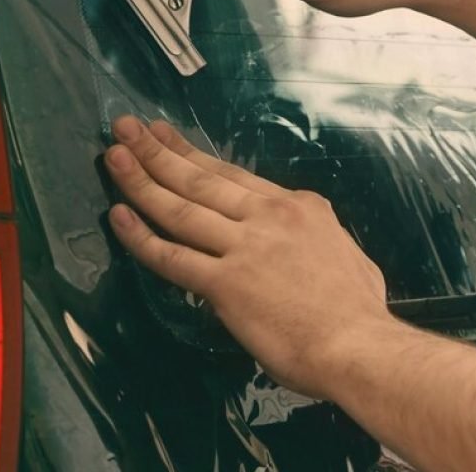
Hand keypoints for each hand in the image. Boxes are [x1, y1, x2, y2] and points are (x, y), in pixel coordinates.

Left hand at [105, 115, 396, 398]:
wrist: (361, 347)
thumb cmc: (358, 307)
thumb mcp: (342, 247)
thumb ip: (314, 231)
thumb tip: (302, 230)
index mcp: (295, 206)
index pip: (231, 173)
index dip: (191, 152)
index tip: (164, 136)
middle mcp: (266, 216)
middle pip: (200, 178)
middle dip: (158, 151)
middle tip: (125, 128)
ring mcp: (244, 247)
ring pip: (181, 208)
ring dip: (142, 180)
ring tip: (114, 155)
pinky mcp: (226, 284)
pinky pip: (173, 257)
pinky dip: (142, 237)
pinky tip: (119, 217)